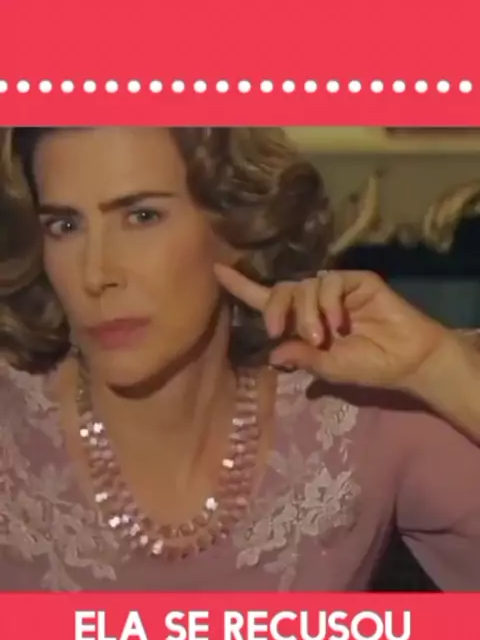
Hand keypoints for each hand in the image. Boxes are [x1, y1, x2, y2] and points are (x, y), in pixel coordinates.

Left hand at [215, 264, 450, 391]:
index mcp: (302, 323)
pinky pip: (329, 282)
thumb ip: (301, 358)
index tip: (217, 270)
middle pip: (281, 290)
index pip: (266, 300)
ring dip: (306, 314)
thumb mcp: (328, 369)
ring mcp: (335, 290)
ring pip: (303, 287)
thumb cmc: (368, 367)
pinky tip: (338, 323)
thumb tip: (273, 352)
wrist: (406, 361)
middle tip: (278, 331)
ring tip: (322, 338)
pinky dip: (327, 304)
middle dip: (274, 309)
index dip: (242, 286)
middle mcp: (314, 302)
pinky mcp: (355, 281)